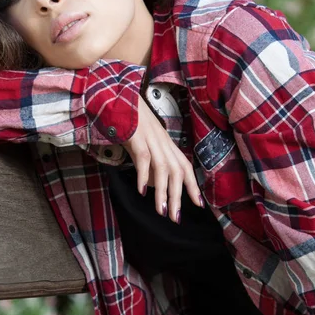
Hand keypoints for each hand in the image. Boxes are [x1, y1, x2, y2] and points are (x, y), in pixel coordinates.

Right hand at [121, 95, 202, 222]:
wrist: (117, 97)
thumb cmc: (129, 120)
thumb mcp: (143, 141)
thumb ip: (150, 160)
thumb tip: (154, 183)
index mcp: (166, 143)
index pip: (184, 166)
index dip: (192, 185)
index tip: (198, 204)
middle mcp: (162, 141)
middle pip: (177, 171)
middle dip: (178, 197)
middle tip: (176, 218)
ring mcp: (151, 138)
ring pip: (163, 168)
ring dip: (163, 192)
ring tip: (161, 211)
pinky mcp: (137, 136)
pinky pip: (144, 158)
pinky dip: (144, 176)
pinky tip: (143, 191)